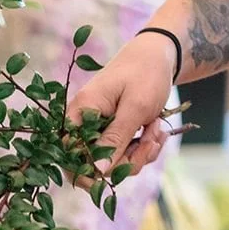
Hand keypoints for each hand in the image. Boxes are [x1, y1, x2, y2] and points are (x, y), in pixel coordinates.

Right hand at [68, 31, 177, 181]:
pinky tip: (156, 130)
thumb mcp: (135, 107)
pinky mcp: (115, 131)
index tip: (115, 175)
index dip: (87, 172)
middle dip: (128, 161)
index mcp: (82, 111)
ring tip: (156, 129)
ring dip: (141, 152)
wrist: (160, 54)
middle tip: (151, 141)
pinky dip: (144, 147)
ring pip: (115, 163)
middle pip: (95, 164)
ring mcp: (101, 128)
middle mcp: (85, 122)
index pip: (68, 154)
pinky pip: (126, 155)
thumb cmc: (146, 73)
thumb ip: (116, 138)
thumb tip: (97, 171)